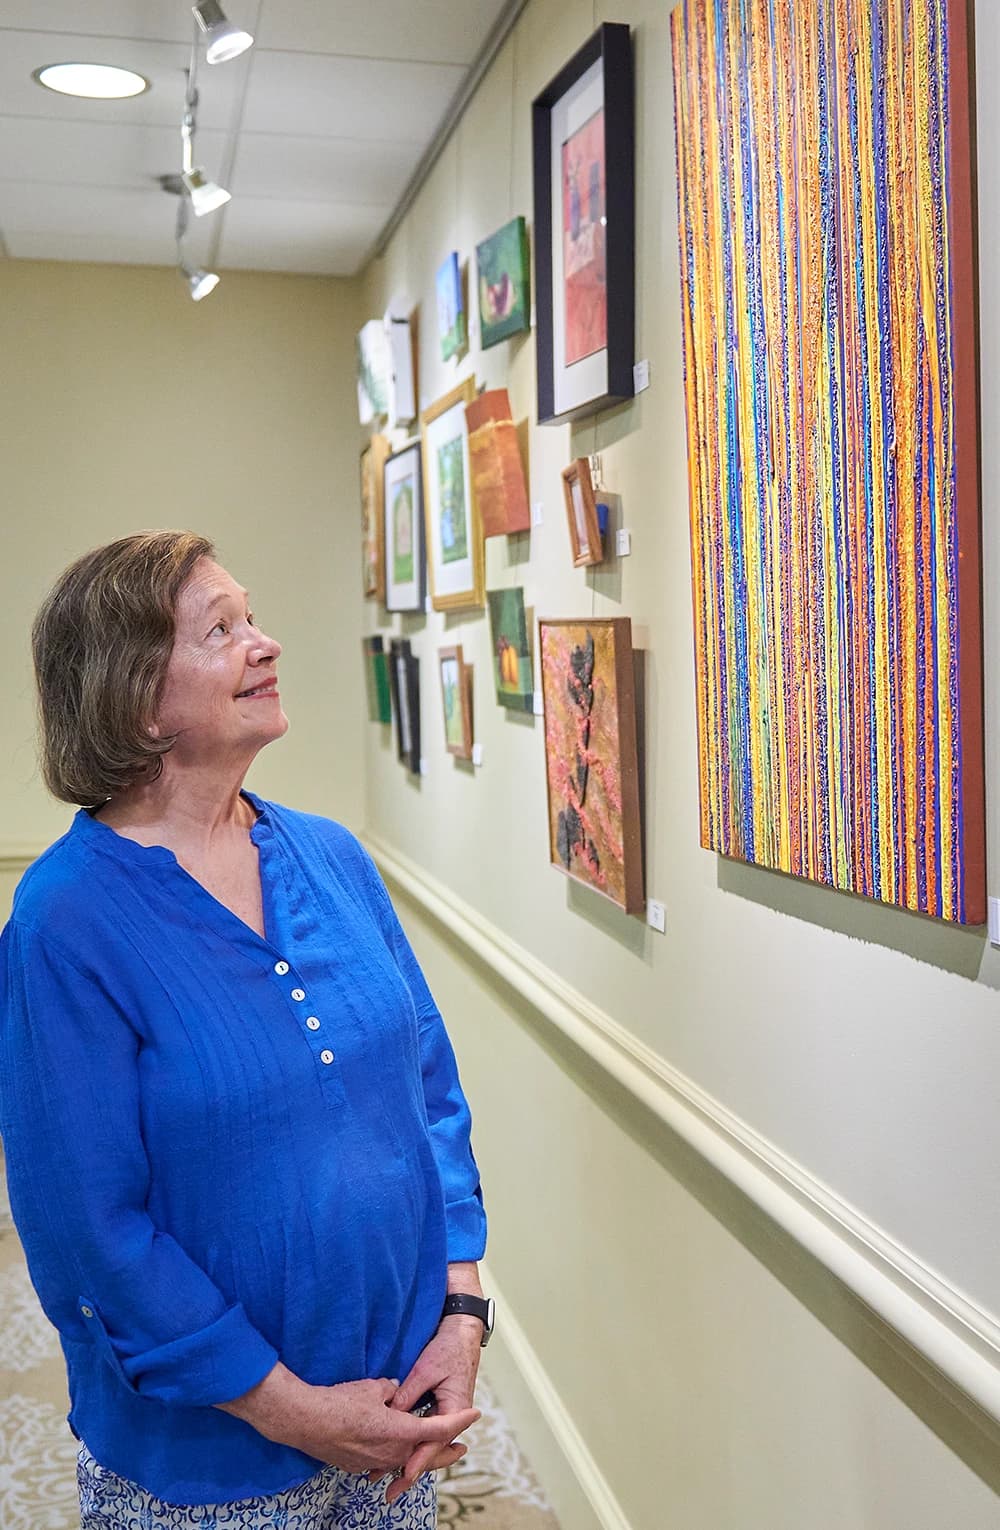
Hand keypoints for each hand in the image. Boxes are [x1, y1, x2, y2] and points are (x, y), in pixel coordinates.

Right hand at [249, 1373, 478, 1478]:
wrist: (306, 1421)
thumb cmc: (340, 1401)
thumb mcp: (372, 1387)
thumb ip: (391, 1390)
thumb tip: (395, 1391)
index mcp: (399, 1431)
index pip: (438, 1428)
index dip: (458, 1422)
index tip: (475, 1415)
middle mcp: (391, 1452)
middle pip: (426, 1455)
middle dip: (447, 1452)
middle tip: (462, 1449)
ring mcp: (374, 1462)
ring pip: (406, 1461)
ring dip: (422, 1457)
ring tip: (432, 1453)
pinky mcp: (358, 1465)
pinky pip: (385, 1462)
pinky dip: (398, 1458)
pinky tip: (398, 1452)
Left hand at [380, 1316, 483, 1502]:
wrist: (461, 1336)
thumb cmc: (447, 1350)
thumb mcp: (425, 1370)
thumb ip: (408, 1394)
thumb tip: (390, 1416)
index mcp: (455, 1409)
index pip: (435, 1441)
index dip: (418, 1459)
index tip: (405, 1475)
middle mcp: (453, 1418)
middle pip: (431, 1450)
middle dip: (411, 1471)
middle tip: (391, 1492)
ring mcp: (446, 1416)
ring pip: (427, 1445)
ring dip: (409, 1461)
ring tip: (388, 1480)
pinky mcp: (439, 1411)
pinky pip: (425, 1434)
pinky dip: (412, 1446)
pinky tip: (397, 1457)